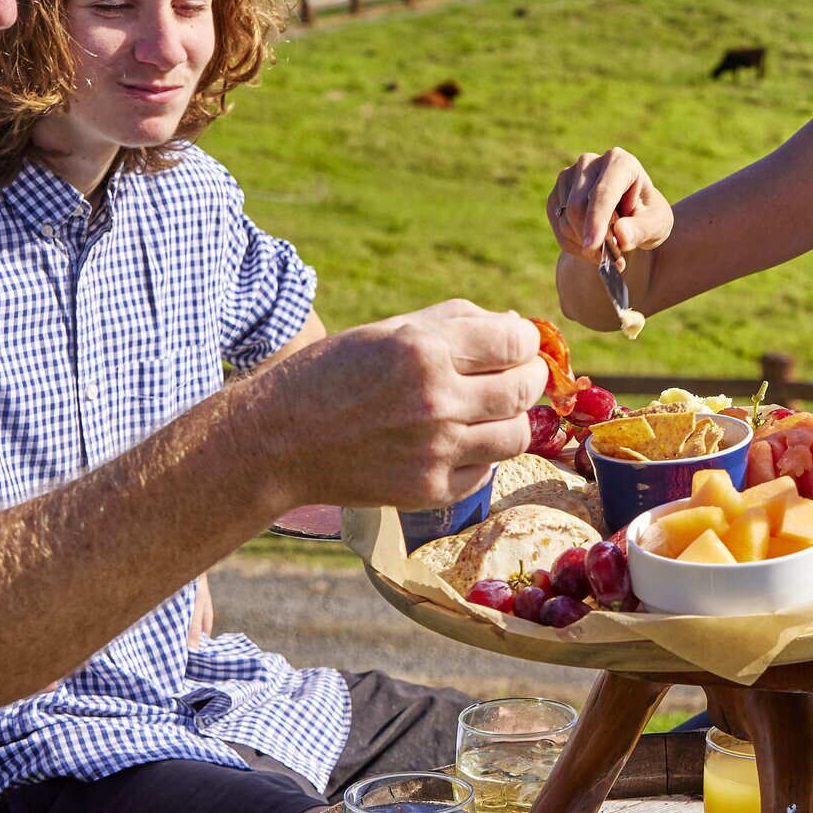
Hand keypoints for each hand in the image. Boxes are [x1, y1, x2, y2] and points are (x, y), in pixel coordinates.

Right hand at [260, 302, 543, 512]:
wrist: (280, 440)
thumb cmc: (333, 374)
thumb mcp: (390, 330)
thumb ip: (458, 322)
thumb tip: (519, 329)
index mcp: (423, 350)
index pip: (516, 343)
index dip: (528, 343)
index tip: (523, 346)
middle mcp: (435, 400)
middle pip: (524, 389)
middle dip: (532, 377)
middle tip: (523, 375)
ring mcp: (435, 450)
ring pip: (516, 435)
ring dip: (512, 419)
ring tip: (491, 410)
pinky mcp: (429, 490)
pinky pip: (485, 471)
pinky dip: (481, 454)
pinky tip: (456, 441)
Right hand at [546, 148, 670, 265]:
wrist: (632, 217)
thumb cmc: (647, 216)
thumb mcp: (656, 225)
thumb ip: (641, 230)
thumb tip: (621, 235)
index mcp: (620, 162)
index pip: (602, 192)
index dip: (596, 220)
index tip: (592, 246)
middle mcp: (590, 163)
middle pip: (578, 206)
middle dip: (592, 238)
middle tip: (614, 259)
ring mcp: (569, 176)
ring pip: (566, 220)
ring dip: (586, 245)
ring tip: (609, 249)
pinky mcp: (557, 194)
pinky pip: (558, 228)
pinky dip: (575, 245)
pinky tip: (593, 245)